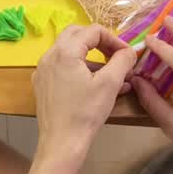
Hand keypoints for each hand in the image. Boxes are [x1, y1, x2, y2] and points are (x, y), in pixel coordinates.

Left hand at [32, 24, 137, 163]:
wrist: (62, 142)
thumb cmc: (86, 112)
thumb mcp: (110, 84)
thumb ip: (122, 60)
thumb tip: (130, 51)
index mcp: (65, 51)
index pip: (93, 31)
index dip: (114, 39)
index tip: (127, 55)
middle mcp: (49, 55)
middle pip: (77, 35)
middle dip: (100, 43)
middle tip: (116, 57)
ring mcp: (43, 70)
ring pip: (70, 52)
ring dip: (92, 58)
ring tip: (113, 75)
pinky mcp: (42, 84)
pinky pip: (62, 67)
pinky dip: (80, 69)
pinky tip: (96, 86)